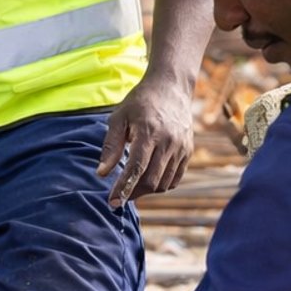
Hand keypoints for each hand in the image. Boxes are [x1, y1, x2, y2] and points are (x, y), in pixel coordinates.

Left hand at [97, 76, 194, 206]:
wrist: (171, 88)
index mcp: (149, 132)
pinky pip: (175, 178)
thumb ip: (111, 146)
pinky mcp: (188, 151)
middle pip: (151, 180)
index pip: (136, 168)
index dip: (123, 188)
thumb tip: (102, 173)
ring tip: (132, 186)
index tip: (113, 203)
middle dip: (133, 193)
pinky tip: (149, 180)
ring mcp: (181, 147)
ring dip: (147, 190)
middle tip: (119, 196)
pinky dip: (161, 185)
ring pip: (164, 183)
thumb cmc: (140, 102)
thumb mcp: (119, 117)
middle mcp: (168, 142)